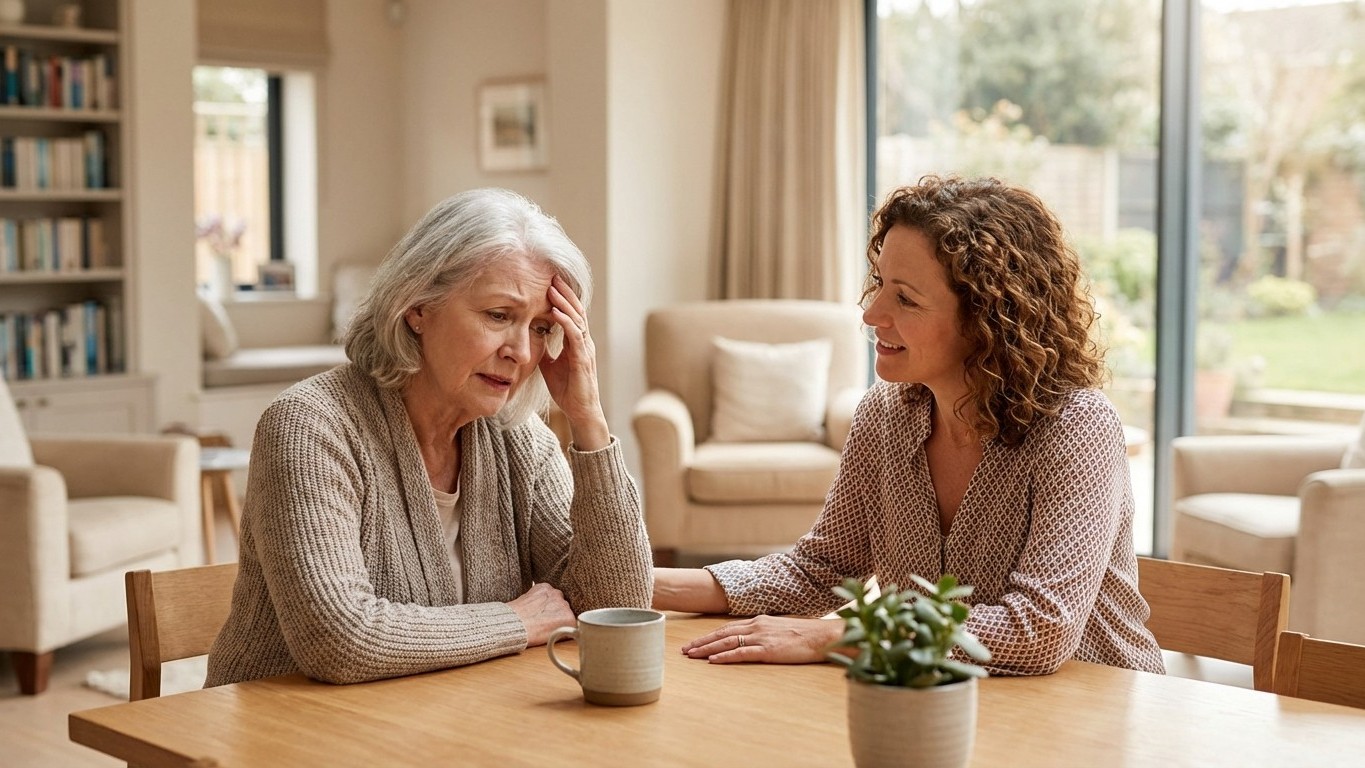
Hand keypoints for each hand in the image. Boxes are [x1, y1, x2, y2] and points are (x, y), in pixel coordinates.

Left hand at [507, 582, 575, 646]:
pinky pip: (547, 589)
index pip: (571, 618)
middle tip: (544, 619)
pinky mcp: (544, 586)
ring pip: (556, 597)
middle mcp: (565, 605)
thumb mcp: (553, 637)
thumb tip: (568, 628)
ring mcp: (554, 594)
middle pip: (564, 607)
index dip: (563, 622)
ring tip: (538, 611)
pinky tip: (535, 603)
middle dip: (556, 612)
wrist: (512, 625)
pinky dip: (542, 594)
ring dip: (550, 602)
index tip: (556, 625)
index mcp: (570, 620)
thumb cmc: (530, 634)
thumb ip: (564, 630)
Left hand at [538, 275, 608, 449]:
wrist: (580, 411)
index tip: (550, 283)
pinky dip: (565, 322)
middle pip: (577, 311)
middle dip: (564, 293)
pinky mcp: (582, 360)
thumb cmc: (568, 390)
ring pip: (577, 319)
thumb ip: (545, 350)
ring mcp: (585, 350)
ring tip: (552, 289)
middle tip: (552, 276)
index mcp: (577, 343)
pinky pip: (575, 336)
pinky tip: (555, 312)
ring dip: (564, 303)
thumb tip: (532, 338)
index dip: (563, 298)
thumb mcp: (551, 365)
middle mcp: (584, 342)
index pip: (572, 314)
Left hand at [680, 616, 843, 663]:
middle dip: (702, 642)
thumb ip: (766, 632)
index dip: (710, 635)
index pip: (728, 627)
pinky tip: (713, 661)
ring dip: (707, 649)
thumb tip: (754, 638)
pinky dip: (725, 656)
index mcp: (759, 620)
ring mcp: (761, 637)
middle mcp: (757, 625)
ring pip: (727, 642)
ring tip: (691, 655)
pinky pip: (742, 653)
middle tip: (685, 650)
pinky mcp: (768, 650)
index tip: (696, 641)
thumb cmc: (806, 635)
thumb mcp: (781, 628)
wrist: (822, 636)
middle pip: (722, 633)